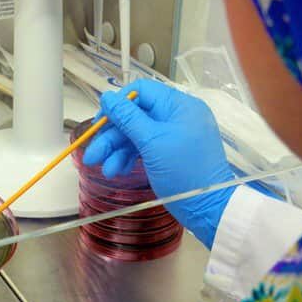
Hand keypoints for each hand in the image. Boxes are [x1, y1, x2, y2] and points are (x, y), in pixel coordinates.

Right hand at [83, 79, 233, 247]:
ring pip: (137, 134)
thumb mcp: (152, 143)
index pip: (141, 91)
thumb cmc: (185, 172)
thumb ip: (128, 118)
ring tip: (106, 170)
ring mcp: (174, 135)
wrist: (209, 209)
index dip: (117, 104)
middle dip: (112, 136)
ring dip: (118, 150)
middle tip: (93, 154)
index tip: (99, 121)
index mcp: (179, 105)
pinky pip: (145, 148)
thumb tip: (107, 97)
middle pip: (135, 116)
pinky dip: (130, 158)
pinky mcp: (170, 152)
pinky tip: (118, 171)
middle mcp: (177, 116)